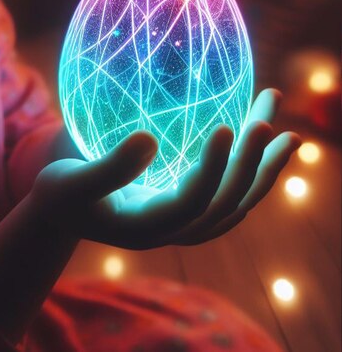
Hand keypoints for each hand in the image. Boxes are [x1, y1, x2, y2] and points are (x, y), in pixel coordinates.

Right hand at [30, 89, 300, 249]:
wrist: (64, 213)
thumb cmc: (61, 194)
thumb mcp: (70, 181)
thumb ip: (108, 168)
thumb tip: (148, 140)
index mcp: (145, 226)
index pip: (191, 203)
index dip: (212, 170)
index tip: (226, 127)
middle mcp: (173, 231)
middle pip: (225, 204)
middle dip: (251, 164)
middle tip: (267, 120)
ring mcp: (183, 224)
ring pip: (236, 203)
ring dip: (264, 169)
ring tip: (291, 135)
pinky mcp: (186, 210)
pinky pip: (229, 198)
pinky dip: (253, 175)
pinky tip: (265, 149)